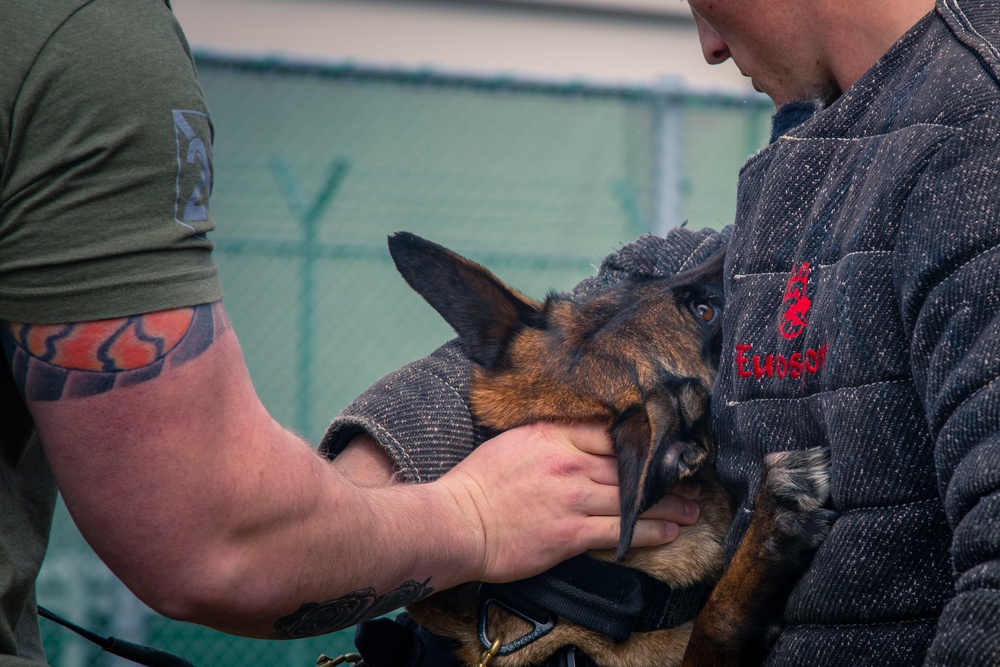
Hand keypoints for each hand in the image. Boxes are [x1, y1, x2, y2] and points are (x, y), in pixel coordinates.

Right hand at [434, 422, 700, 584]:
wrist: (456, 524)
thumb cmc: (478, 483)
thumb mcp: (513, 440)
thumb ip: (550, 434)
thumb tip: (582, 432)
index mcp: (552, 435)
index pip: (611, 430)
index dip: (645, 439)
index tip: (667, 445)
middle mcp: (567, 462)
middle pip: (629, 465)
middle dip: (666, 473)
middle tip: (692, 477)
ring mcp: (570, 498)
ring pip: (632, 499)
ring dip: (668, 504)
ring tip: (690, 507)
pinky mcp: (570, 533)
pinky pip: (620, 530)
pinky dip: (650, 531)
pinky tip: (669, 531)